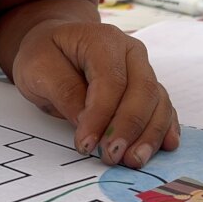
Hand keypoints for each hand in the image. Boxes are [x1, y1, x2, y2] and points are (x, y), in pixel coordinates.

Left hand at [11, 21, 179, 168]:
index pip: (111, 81)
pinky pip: (163, 108)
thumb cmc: (45, 54)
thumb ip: (64, 91)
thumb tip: (86, 122)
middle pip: (143, 91)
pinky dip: (163, 129)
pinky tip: (164, 147)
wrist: (55, 43)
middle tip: (110, 156)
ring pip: (158, 102)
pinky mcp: (147, 87)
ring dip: (149, 134)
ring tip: (133, 160)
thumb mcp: (38, 68)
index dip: (101, 115)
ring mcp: (143, 69)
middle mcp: (131, 52)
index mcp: (103, 41)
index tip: (86, 143)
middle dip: (129, 128)